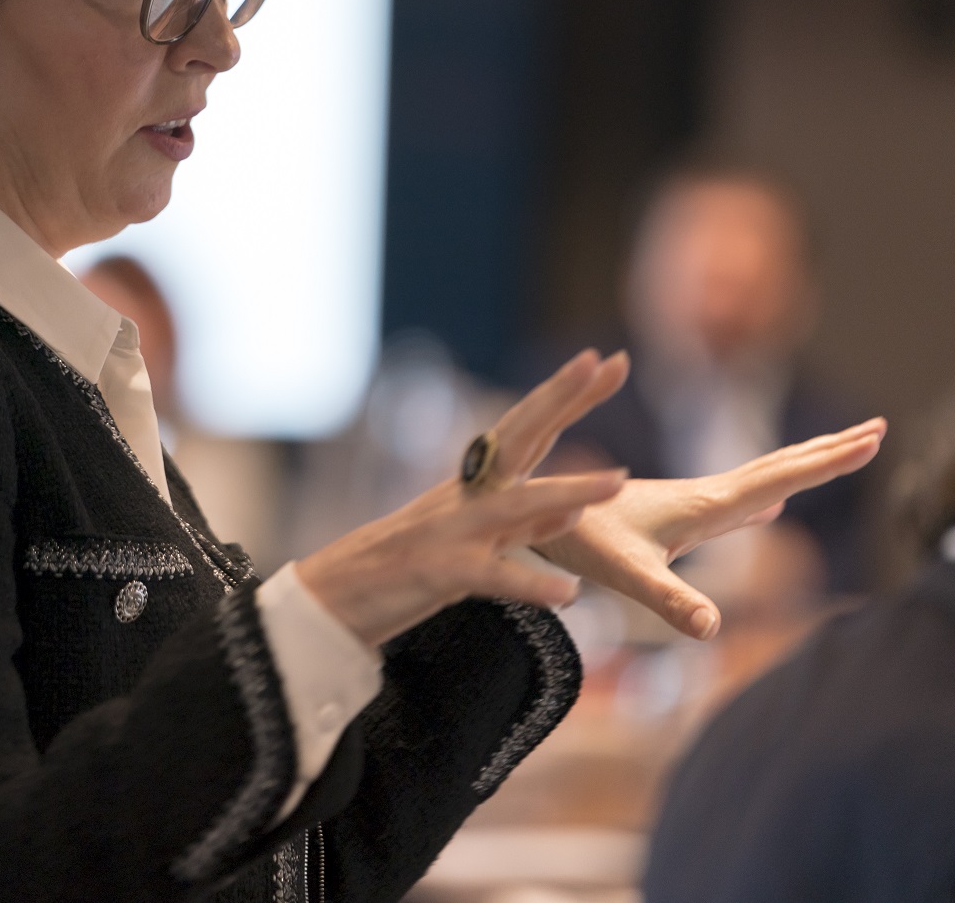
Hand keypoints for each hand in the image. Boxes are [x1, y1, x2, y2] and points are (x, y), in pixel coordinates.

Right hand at [295, 350, 633, 649]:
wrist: (337, 593)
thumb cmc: (408, 568)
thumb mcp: (476, 541)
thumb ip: (525, 527)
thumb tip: (573, 509)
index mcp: (479, 485)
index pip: (530, 430)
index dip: (566, 395)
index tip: (605, 360)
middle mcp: (469, 496)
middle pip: (519, 439)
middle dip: (561, 399)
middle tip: (602, 362)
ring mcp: (454, 530)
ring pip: (515, 505)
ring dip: (568, 490)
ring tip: (618, 480)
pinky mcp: (441, 573)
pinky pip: (491, 578)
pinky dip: (529, 583)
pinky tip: (568, 594)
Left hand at [534, 419, 887, 639]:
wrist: (523, 509)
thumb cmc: (574, 540)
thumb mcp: (627, 575)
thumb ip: (669, 601)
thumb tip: (713, 629)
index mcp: (703, 504)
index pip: (780, 477)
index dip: (828, 461)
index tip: (875, 435)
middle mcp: (700, 496)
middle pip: (778, 467)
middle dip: (829, 452)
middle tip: (880, 427)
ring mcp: (687, 504)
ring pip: (757, 478)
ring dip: (802, 465)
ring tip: (839, 454)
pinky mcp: (671, 516)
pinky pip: (734, 497)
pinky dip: (766, 491)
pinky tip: (770, 503)